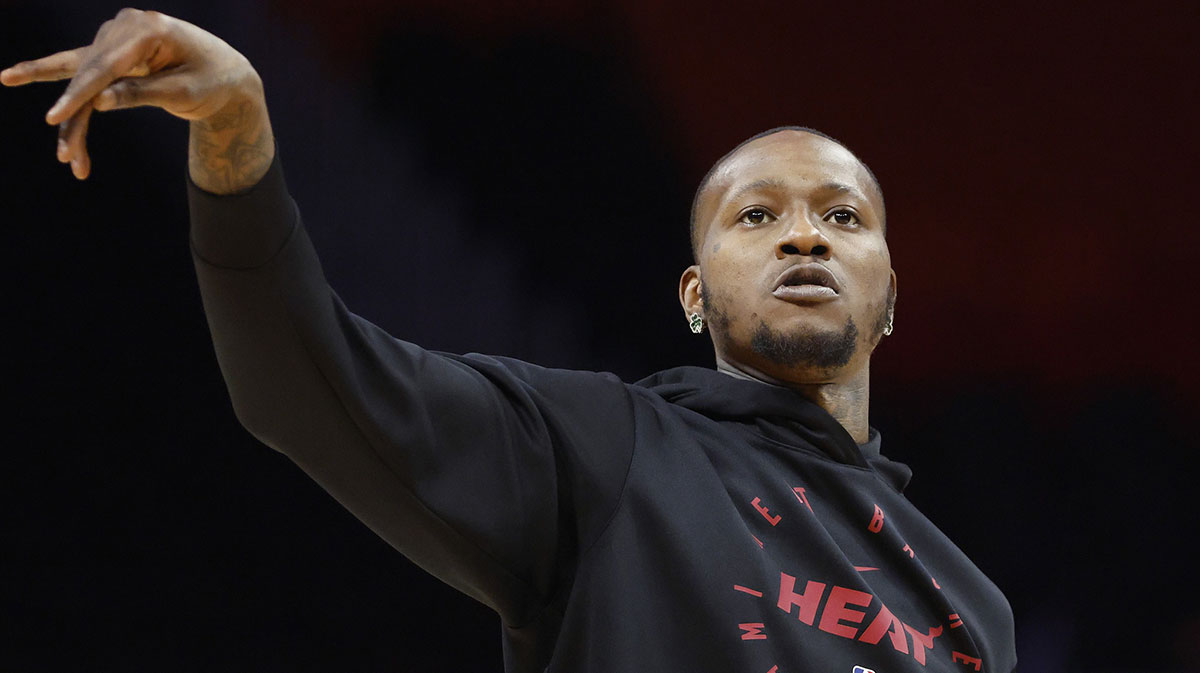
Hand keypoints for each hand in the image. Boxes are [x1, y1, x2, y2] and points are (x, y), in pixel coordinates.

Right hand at [1, 7, 270, 186]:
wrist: (228, 73)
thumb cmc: (214, 80)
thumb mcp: (187, 92)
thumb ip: (144, 94)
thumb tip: (101, 103)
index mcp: (148, 29)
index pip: (105, 66)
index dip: (79, 95)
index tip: (55, 118)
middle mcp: (124, 27)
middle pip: (88, 76)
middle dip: (75, 119)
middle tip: (67, 158)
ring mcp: (115, 38)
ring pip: (81, 80)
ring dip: (74, 121)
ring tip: (69, 160)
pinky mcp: (112, 54)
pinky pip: (78, 69)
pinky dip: (51, 79)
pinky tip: (10, 76)